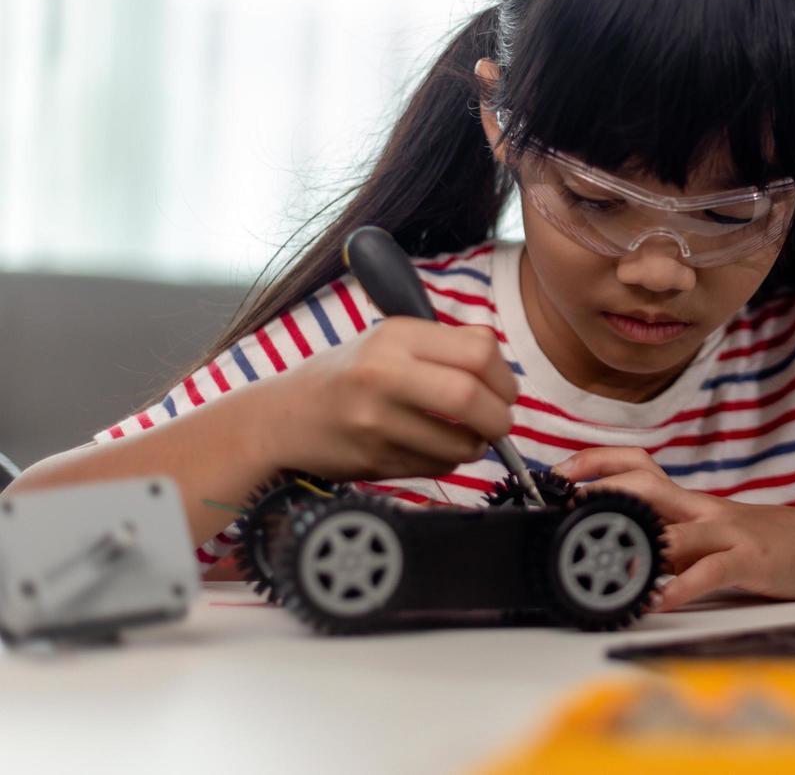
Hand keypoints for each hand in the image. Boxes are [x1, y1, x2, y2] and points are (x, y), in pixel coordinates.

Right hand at [252, 318, 517, 481]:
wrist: (281, 419)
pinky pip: (437, 466)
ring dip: (477, 445)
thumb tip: (502, 367)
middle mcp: (384, 374)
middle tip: (500, 422)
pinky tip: (436, 449)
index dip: (505, 376)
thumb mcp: (388, 341)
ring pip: (459, 442)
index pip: (479, 351)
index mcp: (395, 336)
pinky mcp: (374, 459)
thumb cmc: (346, 376)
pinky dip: (450, 461)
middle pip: (472, 397)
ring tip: (470, 437)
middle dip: (500, 417)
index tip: (505, 390)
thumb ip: (443, 347)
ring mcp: (377, 421)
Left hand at [553, 447, 794, 611]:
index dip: (594, 462)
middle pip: (646, 484)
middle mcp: (701, 509)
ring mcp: (726, 532)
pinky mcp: (749, 560)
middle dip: (602, 489)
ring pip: (675, 528)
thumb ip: (662, 539)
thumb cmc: (756, 543)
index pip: (636, 466)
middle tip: (567, 505)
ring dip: (637, 545)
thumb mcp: (702, 535)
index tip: (555, 474)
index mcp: (686, 501)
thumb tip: (607, 551)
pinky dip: (682, 587)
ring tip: (601, 562)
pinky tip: (660, 601)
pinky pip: (710, 571)